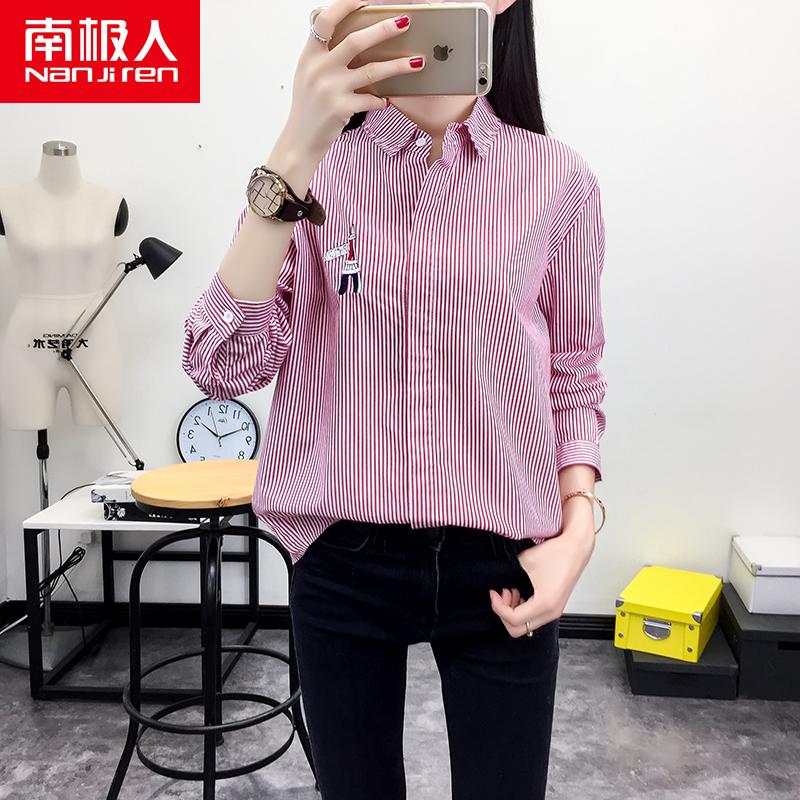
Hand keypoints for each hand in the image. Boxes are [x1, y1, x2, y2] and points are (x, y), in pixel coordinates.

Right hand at [284, 0, 425, 158]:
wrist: (301, 140)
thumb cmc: (309, 106)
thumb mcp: (308, 74)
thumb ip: (324, 54)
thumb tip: (352, 35)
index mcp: (310, 55)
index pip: (326, 20)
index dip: (346, 5)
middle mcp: (319, 69)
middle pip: (355, 41)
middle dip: (383, 29)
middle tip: (405, 22)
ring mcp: (330, 89)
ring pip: (371, 71)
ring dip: (398, 66)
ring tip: (417, 62)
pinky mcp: (342, 108)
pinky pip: (371, 100)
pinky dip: (382, 100)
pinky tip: (387, 101)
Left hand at [488, 523, 595, 637]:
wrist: (576, 547)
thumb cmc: (557, 552)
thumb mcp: (524, 561)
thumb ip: (509, 575)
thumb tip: (499, 581)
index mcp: (544, 604)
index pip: (513, 619)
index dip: (498, 606)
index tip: (494, 592)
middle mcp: (551, 612)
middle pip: (518, 629)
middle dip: (504, 613)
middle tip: (502, 594)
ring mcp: (554, 611)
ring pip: (526, 625)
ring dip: (513, 611)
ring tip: (511, 591)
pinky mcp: (555, 606)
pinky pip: (534, 617)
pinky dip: (522, 609)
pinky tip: (520, 592)